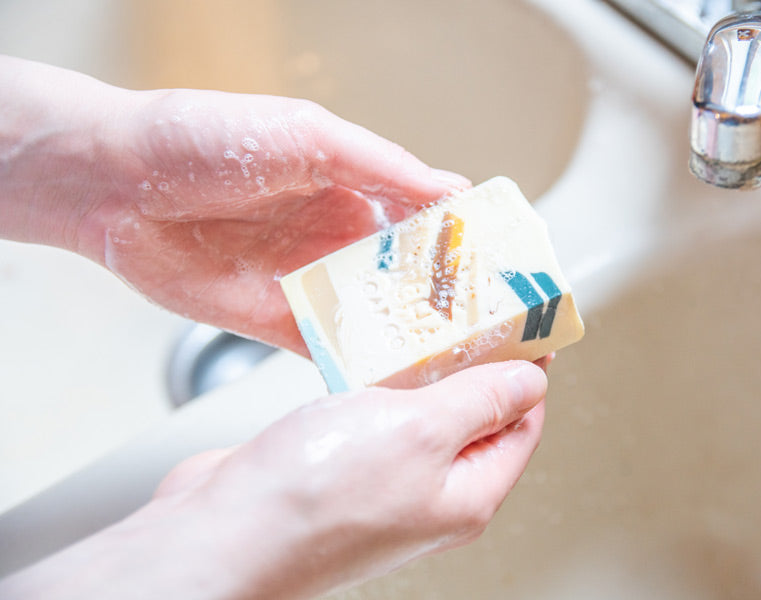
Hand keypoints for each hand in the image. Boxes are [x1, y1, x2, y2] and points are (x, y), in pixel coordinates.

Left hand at [0, 56, 469, 351]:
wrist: (114, 183)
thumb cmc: (201, 138)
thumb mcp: (306, 135)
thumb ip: (380, 166)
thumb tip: (447, 188)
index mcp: (351, 185)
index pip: (426, 217)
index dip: (466, 241)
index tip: (505, 266)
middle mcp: (336, 236)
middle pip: (409, 275)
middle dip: (450, 300)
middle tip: (496, 327)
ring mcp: (308, 281)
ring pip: (377, 316)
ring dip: (414, 337)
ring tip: (460, 362)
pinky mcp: (275, 320)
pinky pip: (329, 347)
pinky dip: (362, 365)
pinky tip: (395, 380)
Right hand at [0, 361, 546, 599]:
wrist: (222, 533)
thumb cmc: (315, 498)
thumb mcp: (421, 430)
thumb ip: (480, 400)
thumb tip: (531, 380)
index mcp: (467, 495)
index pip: (521, 423)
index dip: (526, 370)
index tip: (519, 322)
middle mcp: (430, 495)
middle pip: (473, 417)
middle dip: (471, 363)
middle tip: (464, 312)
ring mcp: (384, 483)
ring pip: (421, 414)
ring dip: (421, 370)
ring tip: (417, 324)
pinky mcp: (342, 468)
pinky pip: (376, 417)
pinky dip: (378, 384)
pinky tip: (367, 356)